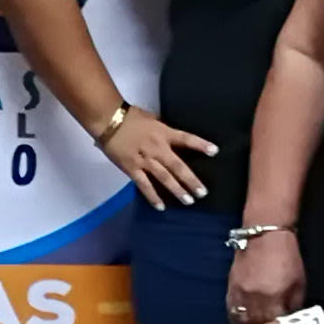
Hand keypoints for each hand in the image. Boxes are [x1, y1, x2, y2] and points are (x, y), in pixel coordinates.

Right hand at [96, 108, 215, 211]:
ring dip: (177, 190)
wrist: (108, 120)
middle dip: (191, 180)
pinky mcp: (132, 169)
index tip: (215, 151)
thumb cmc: (130, 116)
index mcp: (163, 133)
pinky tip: (161, 206)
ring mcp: (145, 160)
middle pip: (178, 166)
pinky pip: (144, 185)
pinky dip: (152, 196)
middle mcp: (158, 149)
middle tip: (202, 192)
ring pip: (164, 178)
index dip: (201, 145)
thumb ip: (162, 127)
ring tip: (188, 201)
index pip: (186, 139)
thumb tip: (169, 133)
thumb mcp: (151, 118)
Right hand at [226, 229, 304, 323]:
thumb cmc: (286, 257)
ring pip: (240, 321)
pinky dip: (236, 319)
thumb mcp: (298, 282)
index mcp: (273, 297)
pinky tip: (241, 322)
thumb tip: (290, 320)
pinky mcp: (230, 288)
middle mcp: (253, 298)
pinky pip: (231, 310)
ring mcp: (239, 293)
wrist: (263, 235)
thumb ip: (294, 304)